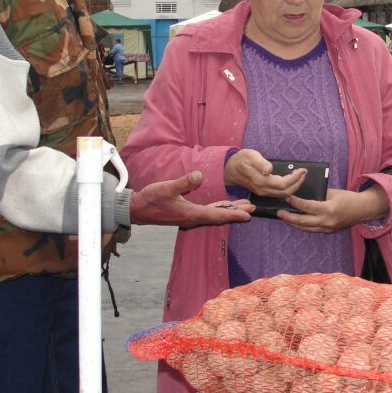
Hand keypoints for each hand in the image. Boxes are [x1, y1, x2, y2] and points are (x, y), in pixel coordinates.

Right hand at [129, 171, 252, 226]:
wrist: (138, 209)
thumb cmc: (151, 199)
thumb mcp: (167, 188)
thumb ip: (183, 182)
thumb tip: (199, 175)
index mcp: (192, 213)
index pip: (217, 214)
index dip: (234, 214)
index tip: (248, 215)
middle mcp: (194, 217)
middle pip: (220, 216)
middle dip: (236, 213)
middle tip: (253, 210)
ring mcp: (191, 216)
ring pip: (215, 214)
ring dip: (229, 210)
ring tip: (244, 207)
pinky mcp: (187, 213)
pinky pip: (208, 212)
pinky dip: (219, 208)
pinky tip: (225, 204)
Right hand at [224, 149, 306, 196]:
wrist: (229, 169)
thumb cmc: (241, 160)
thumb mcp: (250, 156)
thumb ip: (261, 163)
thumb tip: (269, 170)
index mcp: (260, 181)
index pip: (283, 184)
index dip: (295, 178)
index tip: (302, 170)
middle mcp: (262, 190)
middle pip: (285, 192)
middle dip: (297, 183)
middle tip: (303, 172)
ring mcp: (262, 192)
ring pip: (283, 195)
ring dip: (294, 186)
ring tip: (300, 175)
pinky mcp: (263, 192)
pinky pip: (278, 194)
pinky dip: (288, 188)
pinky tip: (291, 180)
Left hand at [277, 186, 388, 233]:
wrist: (363, 210)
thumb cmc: (349, 198)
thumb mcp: (333, 193)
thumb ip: (319, 195)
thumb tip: (304, 194)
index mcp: (328, 209)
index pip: (306, 207)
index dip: (295, 202)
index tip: (287, 198)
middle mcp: (327, 221)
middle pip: (302, 221)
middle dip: (288, 217)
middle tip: (279, 212)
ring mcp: (327, 228)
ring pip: (305, 228)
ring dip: (293, 223)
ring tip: (284, 218)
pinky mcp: (328, 232)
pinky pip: (312, 230)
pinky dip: (302, 226)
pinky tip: (295, 221)